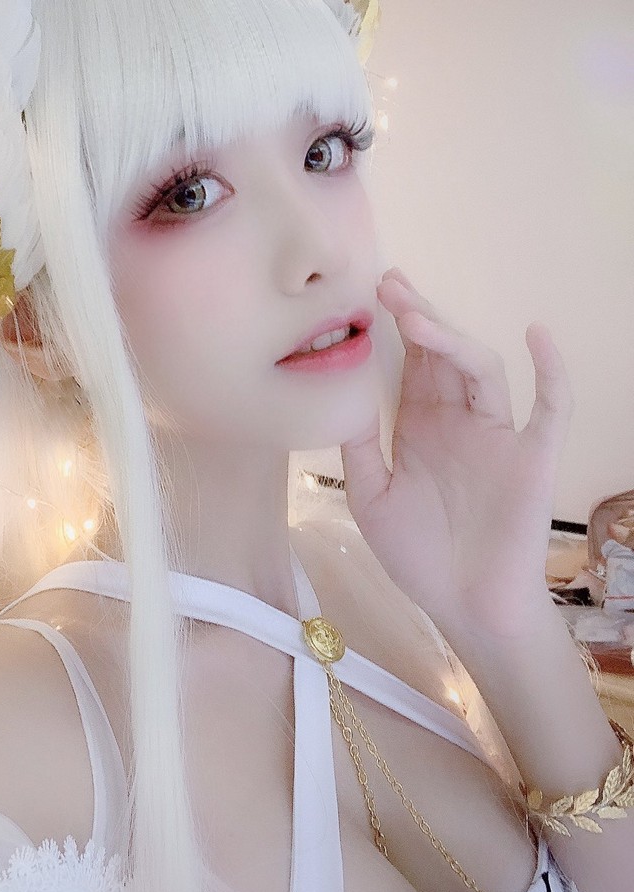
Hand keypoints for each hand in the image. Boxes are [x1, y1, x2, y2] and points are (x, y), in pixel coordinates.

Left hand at [339, 268, 572, 645]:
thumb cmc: (419, 556)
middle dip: (418, 318)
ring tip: (418, 317)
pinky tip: (536, 336)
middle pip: (442, 355)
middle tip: (390, 284)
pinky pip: (550, 408)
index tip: (370, 292)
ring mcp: (497, 435)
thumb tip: (341, 394)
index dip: (394, 329)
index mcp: (420, 427)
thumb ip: (359, 447)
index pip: (409, 365)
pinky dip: (551, 371)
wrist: (466, 607)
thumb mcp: (371, 498)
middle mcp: (458, 422)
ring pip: (481, 370)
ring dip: (452, 341)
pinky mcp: (532, 457)